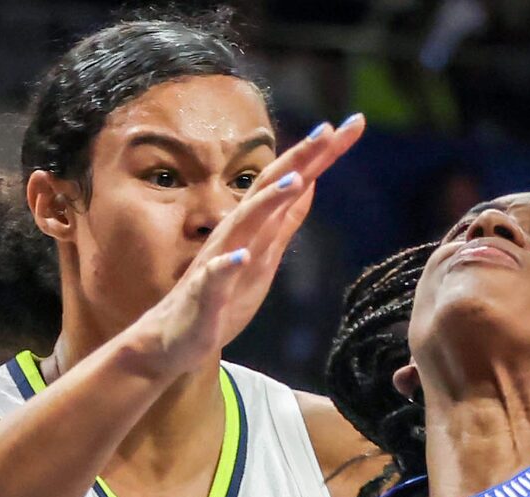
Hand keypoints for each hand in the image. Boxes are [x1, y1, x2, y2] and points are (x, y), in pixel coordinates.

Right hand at [128, 117, 364, 381]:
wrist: (174, 339)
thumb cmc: (221, 298)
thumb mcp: (265, 257)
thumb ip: (285, 220)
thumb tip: (308, 182)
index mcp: (255, 225)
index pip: (292, 181)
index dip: (322, 154)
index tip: (355, 124)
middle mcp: (236, 234)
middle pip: (270, 189)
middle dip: (298, 160)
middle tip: (328, 129)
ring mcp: (218, 262)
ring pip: (244, 225)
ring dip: (268, 202)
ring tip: (296, 180)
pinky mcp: (205, 295)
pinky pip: (215, 278)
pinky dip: (228, 265)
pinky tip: (242, 255)